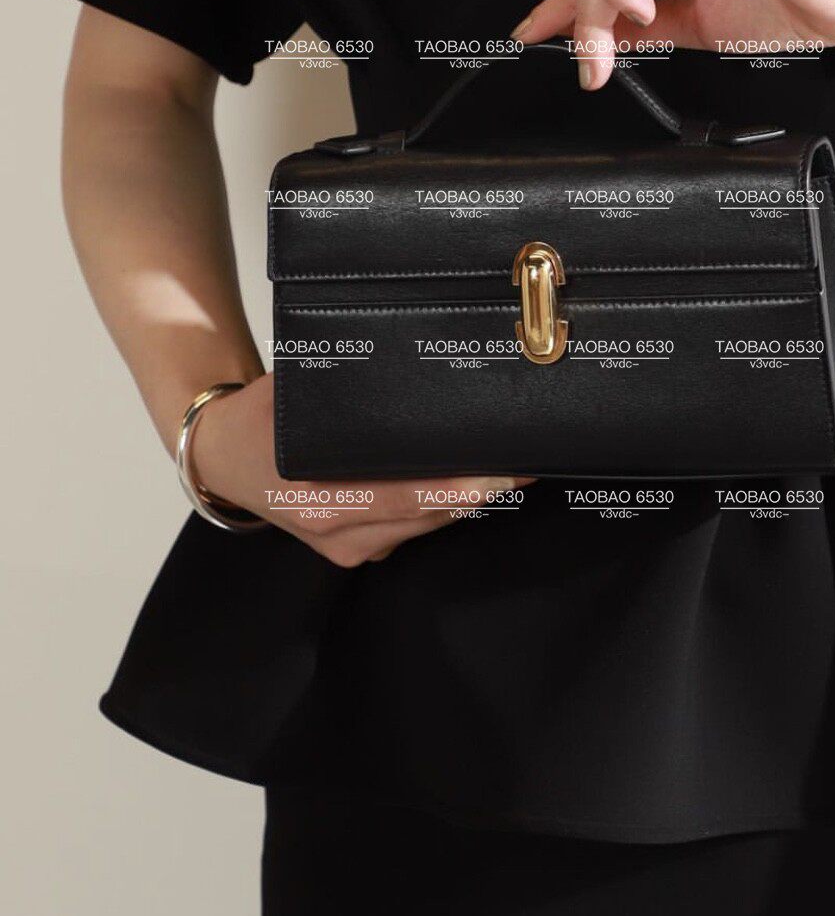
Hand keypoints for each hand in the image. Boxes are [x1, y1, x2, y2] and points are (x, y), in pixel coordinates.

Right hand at [188, 374, 533, 566]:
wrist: (224, 458)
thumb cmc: (264, 417)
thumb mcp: (297, 389)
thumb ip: (346, 387)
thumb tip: (406, 363)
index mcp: (319, 493)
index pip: (410, 495)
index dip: (463, 486)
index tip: (507, 470)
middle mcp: (338, 530)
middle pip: (431, 514)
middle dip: (482, 489)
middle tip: (529, 461)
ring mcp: (348, 548)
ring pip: (429, 526)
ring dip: (471, 500)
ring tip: (514, 468)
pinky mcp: (356, 552)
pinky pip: (414, 532)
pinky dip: (444, 508)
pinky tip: (473, 483)